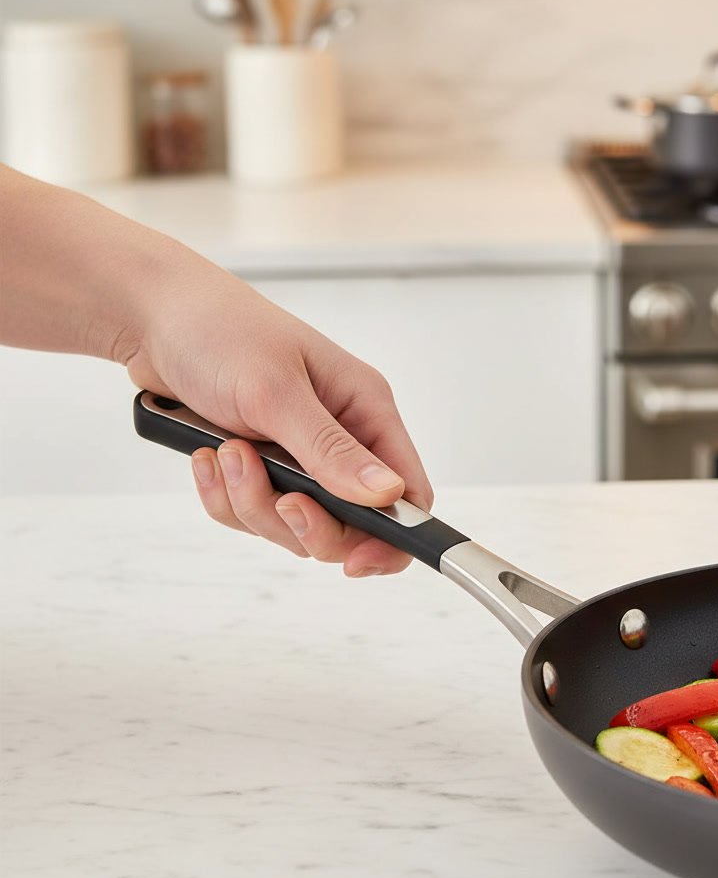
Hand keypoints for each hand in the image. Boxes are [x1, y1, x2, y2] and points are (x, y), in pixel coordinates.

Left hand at [121, 250, 431, 576]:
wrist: (149, 315)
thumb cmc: (218, 329)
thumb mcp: (277, 392)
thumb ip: (331, 451)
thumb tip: (388, 496)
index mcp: (365, 409)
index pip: (407, 491)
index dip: (392, 536)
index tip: (355, 562)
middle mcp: (340, 437)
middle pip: (351, 523)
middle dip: (306, 523)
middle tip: (279, 502)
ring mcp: (298, 455)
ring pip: (294, 524)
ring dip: (254, 503)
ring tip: (226, 454)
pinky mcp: (259, 466)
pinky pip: (252, 513)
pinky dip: (225, 497)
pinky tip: (205, 458)